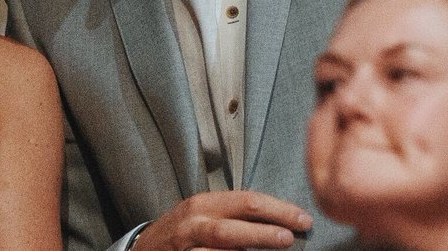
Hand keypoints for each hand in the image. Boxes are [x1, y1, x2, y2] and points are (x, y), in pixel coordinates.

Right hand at [132, 191, 311, 250]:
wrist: (145, 248)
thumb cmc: (184, 230)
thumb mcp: (205, 214)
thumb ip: (234, 215)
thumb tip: (280, 220)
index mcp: (203, 204)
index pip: (245, 202)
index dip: (277, 209)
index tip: (302, 219)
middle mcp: (193, 224)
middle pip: (231, 228)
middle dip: (263, 232)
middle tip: (290, 237)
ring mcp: (186, 248)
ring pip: (218, 250)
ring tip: (274, 250)